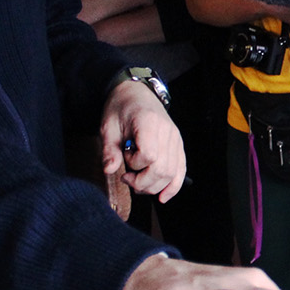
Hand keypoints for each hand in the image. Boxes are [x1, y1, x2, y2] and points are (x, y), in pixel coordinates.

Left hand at [99, 80, 185, 199]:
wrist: (136, 93)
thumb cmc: (121, 108)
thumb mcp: (108, 126)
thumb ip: (109, 150)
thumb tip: (109, 170)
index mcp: (149, 123)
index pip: (149, 155)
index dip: (134, 164)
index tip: (124, 159)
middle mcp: (167, 131)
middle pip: (162, 169)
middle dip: (143, 182)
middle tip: (127, 178)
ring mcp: (175, 139)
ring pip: (172, 173)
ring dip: (154, 186)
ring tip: (139, 183)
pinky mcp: (178, 145)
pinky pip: (181, 169)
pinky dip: (173, 186)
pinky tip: (163, 196)